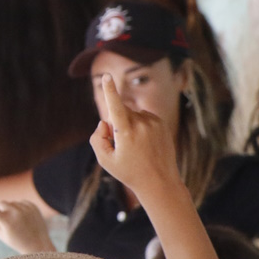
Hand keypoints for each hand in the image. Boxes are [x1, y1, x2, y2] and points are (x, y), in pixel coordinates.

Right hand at [0, 192, 56, 253]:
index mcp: (6, 222)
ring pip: (12, 203)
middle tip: (7, 221)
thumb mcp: (2, 235)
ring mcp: (26, 209)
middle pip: (2, 203)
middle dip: (2, 209)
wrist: (39, 245)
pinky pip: (21, 202)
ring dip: (12, 209)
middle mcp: (16, 213)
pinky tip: (26, 219)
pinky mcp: (33, 206)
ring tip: (19, 222)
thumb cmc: (17, 242)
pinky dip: (21, 209)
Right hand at [90, 75, 182, 201]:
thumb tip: (105, 122)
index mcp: (127, 133)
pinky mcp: (162, 123)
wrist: (160, 182)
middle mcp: (142, 124)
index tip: (106, 76)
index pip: (115, 107)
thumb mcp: (105, 160)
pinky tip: (144, 142)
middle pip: (120, 112)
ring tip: (136, 146)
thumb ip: (97, 138)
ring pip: (132, 114)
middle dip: (116, 123)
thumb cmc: (129, 172)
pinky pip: (144, 117)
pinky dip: (140, 125)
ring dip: (129, 124)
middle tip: (121, 145)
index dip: (109, 90)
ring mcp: (154, 122)